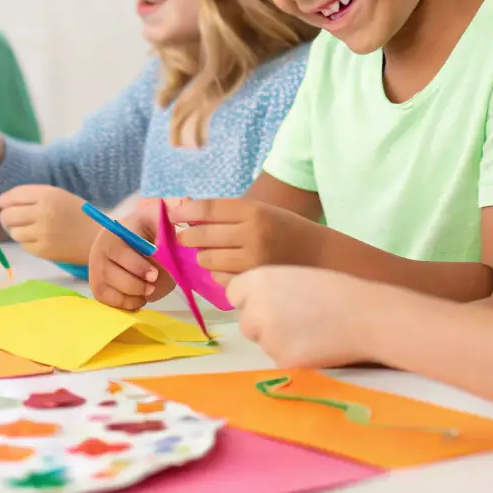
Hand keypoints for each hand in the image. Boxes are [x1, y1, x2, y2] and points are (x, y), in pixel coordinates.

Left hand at [0, 185, 93, 263]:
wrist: (96, 237)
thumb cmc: (78, 214)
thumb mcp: (59, 195)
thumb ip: (35, 196)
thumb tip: (6, 203)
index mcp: (48, 195)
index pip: (13, 196)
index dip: (4, 200)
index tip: (4, 203)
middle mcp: (42, 213)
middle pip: (8, 215)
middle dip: (5, 216)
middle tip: (10, 217)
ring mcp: (41, 233)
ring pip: (13, 232)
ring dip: (15, 230)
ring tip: (25, 228)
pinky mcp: (42, 250)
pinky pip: (23, 244)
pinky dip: (26, 241)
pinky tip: (36, 238)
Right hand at [88, 199, 175, 310]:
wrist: (118, 242)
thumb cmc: (144, 230)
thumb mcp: (154, 216)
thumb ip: (169, 213)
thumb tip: (184, 205)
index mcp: (115, 233)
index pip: (121, 252)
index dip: (138, 266)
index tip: (155, 273)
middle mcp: (100, 251)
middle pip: (114, 276)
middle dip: (137, 284)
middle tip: (154, 284)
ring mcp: (96, 270)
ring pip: (113, 292)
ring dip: (135, 295)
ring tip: (149, 288)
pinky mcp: (98, 288)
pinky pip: (113, 303)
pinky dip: (129, 303)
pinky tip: (140, 295)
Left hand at [171, 198, 325, 284]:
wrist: (319, 255)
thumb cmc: (285, 229)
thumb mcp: (261, 211)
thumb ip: (228, 215)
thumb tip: (186, 217)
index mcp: (253, 211)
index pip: (208, 208)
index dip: (185, 210)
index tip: (172, 213)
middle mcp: (252, 234)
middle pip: (201, 235)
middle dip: (188, 236)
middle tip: (186, 236)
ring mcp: (253, 261)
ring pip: (207, 259)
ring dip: (204, 256)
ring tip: (215, 252)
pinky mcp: (253, 283)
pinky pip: (220, 279)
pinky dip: (219, 274)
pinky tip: (230, 268)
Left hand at [228, 266, 375, 367]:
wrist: (364, 315)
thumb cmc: (336, 290)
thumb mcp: (295, 277)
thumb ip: (270, 290)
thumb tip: (254, 305)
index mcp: (259, 279)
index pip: (234, 294)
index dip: (251, 300)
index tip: (268, 303)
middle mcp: (255, 308)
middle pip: (246, 322)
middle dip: (263, 324)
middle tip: (295, 320)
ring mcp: (267, 337)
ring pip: (263, 343)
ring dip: (279, 341)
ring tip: (311, 331)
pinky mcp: (281, 360)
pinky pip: (280, 360)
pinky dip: (294, 356)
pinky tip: (317, 345)